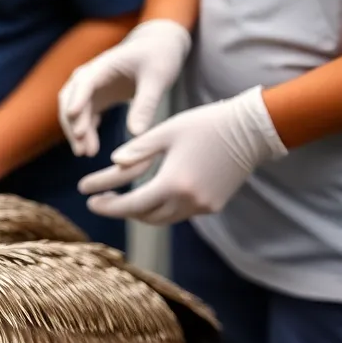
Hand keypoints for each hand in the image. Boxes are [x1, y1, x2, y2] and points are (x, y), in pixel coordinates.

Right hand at [58, 19, 192, 156]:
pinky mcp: (96, 96)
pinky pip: (84, 116)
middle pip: (71, 99)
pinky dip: (86, 131)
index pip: (85, 83)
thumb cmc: (159, 57)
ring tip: (86, 153)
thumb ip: (146, 105)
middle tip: (82, 149)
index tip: (75, 122)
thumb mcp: (158, 79)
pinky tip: (91, 147)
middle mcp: (91, 75)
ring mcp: (91, 87)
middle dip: (74, 124)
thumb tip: (136, 134)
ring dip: (77, 131)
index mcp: (104, 65)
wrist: (158, 47)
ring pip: (74, 110)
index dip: (78, 101)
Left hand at [78, 87, 286, 224]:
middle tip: (100, 200)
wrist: (253, 129)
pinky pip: (179, 213)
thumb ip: (138, 150)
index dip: (108, 205)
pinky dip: (161, 207)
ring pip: (162, 218)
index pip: (132, 205)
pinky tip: (150, 195)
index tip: (89, 201)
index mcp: (173, 183)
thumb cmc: (207, 124)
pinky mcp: (214, 205)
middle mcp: (189, 201)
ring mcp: (204, 206)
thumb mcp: (166, 131)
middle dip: (121, 210)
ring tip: (121, 199)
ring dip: (140, 211)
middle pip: (145, 216)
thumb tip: (114, 163)